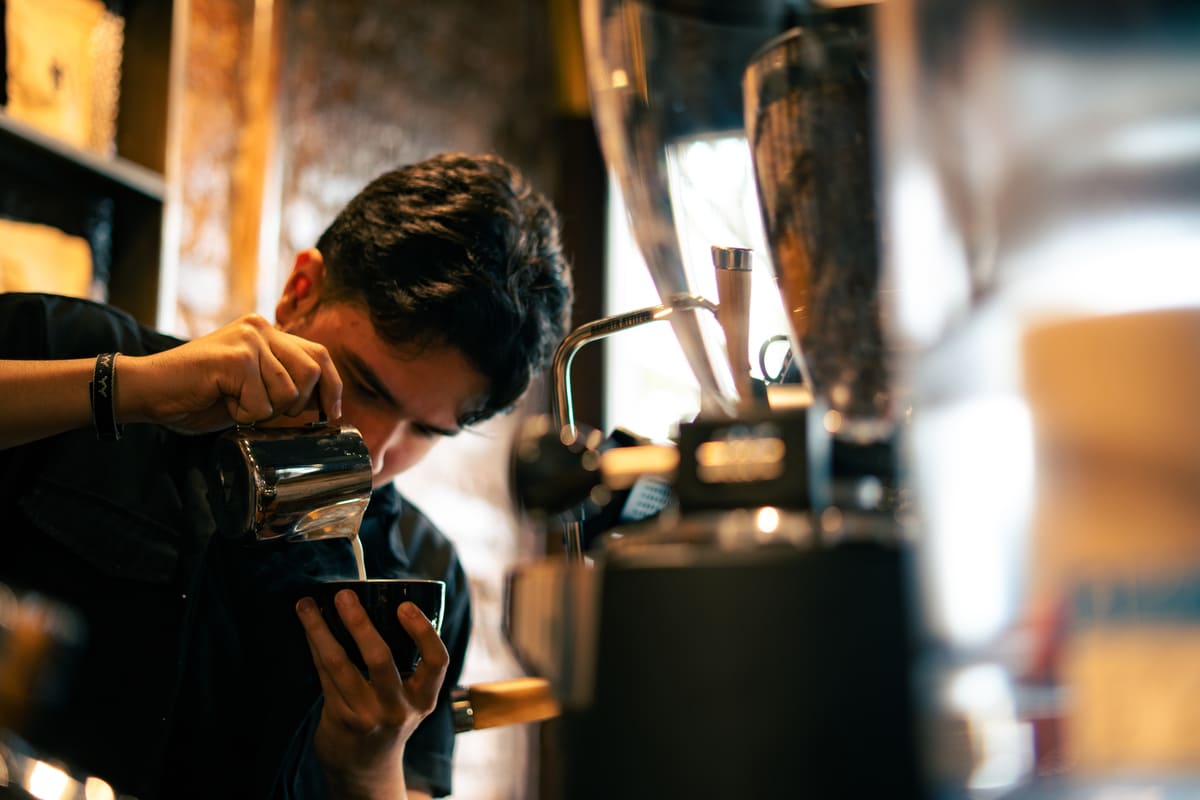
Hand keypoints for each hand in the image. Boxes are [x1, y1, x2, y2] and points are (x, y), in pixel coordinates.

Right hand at [120, 314, 342, 431]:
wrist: (148, 390)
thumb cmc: (198, 394)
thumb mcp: (250, 384)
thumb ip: (281, 381)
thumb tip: (324, 404)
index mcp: (268, 332)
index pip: (319, 355)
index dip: (332, 387)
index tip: (332, 414)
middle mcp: (261, 328)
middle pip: (312, 372)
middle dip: (295, 404)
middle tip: (261, 409)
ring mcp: (249, 340)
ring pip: (287, 393)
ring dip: (262, 411)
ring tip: (234, 402)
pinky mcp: (236, 358)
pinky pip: (261, 403)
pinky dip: (243, 415)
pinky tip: (222, 403)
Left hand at [295, 591, 448, 798]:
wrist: (365, 766)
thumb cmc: (388, 717)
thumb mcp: (409, 697)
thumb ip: (405, 663)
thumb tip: (377, 606)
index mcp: (424, 697)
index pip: (436, 661)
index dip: (422, 632)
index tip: (404, 606)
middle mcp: (399, 708)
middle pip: (380, 659)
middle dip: (359, 623)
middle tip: (344, 596)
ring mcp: (368, 716)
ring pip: (340, 665)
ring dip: (320, 631)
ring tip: (307, 605)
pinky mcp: (340, 719)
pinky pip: (325, 675)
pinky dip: (315, 646)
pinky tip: (309, 628)